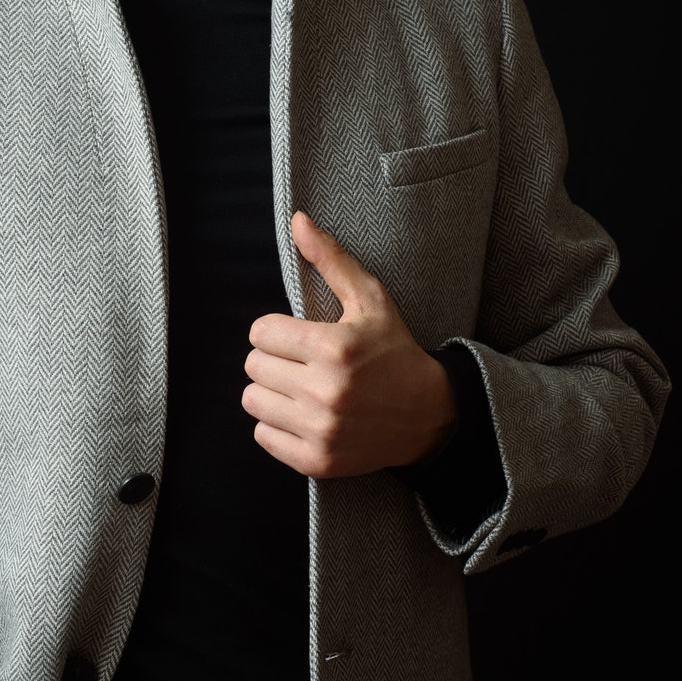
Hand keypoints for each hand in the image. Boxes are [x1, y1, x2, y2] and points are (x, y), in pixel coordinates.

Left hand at [242, 210, 456, 478]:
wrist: (429, 414)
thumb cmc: (394, 351)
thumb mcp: (370, 299)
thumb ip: (330, 260)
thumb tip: (297, 220)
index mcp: (334, 347)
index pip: (260, 332)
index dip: (276, 330)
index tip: (297, 336)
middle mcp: (325, 391)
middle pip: (253, 366)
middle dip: (273, 359)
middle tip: (300, 362)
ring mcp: (321, 430)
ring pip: (253, 401)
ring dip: (271, 391)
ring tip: (300, 387)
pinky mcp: (318, 460)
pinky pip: (263, 436)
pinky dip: (276, 425)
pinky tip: (303, 414)